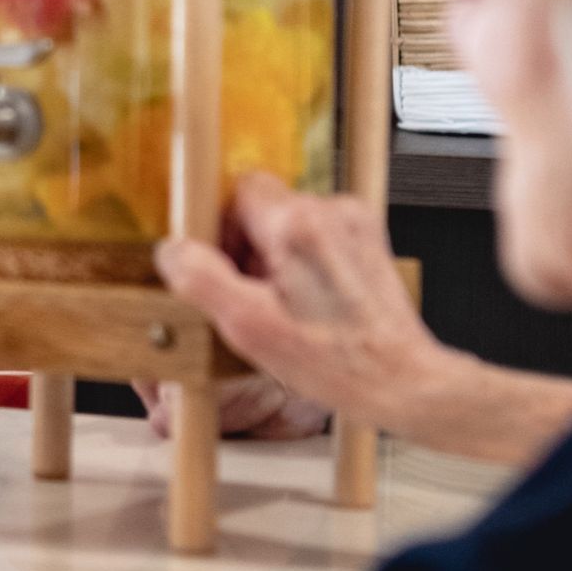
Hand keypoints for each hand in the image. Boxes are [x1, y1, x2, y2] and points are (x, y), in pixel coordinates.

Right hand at [155, 171, 445, 435]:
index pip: (237, 190)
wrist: (399, 380)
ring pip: (289, 222)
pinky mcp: (366, 240)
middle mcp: (331, 212)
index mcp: (297, 225)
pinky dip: (305, 263)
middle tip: (259, 298)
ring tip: (289, 306)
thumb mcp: (250, 328)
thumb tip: (172, 252)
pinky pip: (316, 236)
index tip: (230, 271)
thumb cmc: (337, 362)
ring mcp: (354, 224)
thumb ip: (202, 280)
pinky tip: (312, 303)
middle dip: (250, 248)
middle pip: (263, 206)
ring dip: (277, 258)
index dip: (223, 233)